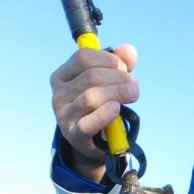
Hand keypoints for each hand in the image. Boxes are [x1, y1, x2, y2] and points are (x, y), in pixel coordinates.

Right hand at [50, 43, 138, 181]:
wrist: (92, 141)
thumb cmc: (98, 106)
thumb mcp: (107, 82)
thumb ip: (118, 64)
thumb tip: (130, 51)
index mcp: (62, 75)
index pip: (82, 57)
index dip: (107, 59)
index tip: (125, 67)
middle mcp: (58, 94)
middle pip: (90, 77)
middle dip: (118, 78)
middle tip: (134, 85)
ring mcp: (63, 115)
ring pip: (91, 98)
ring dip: (117, 94)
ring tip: (133, 95)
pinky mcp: (73, 135)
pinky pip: (88, 123)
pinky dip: (104, 114)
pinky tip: (116, 109)